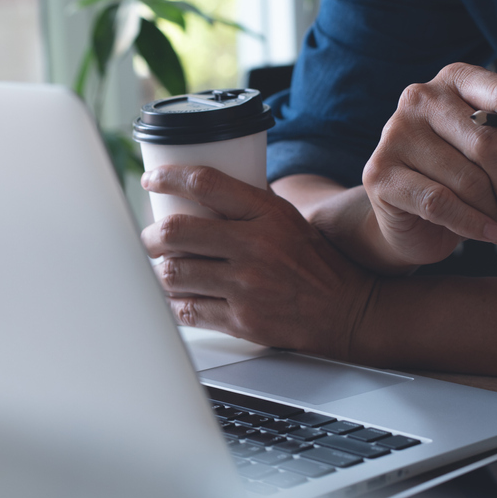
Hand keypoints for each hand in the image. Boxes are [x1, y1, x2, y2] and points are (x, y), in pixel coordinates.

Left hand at [140, 165, 376, 358]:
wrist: (348, 309)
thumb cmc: (315, 261)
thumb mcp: (288, 219)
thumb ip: (248, 205)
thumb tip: (200, 191)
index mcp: (267, 214)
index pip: (205, 183)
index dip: (168, 177)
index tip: (152, 180)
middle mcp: (254, 247)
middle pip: (176, 231)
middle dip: (150, 235)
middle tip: (148, 237)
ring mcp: (246, 286)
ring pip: (174, 273)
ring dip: (157, 270)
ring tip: (158, 267)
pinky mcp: (241, 320)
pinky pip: (187, 310)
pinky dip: (172, 302)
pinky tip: (172, 296)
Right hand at [364, 63, 496, 266]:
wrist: (412, 218)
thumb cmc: (466, 176)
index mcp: (456, 79)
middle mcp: (419, 97)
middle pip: (489, 142)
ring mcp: (394, 133)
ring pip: (466, 178)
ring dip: (495, 210)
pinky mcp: (379, 173)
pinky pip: (439, 202)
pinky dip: (473, 224)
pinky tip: (490, 234)